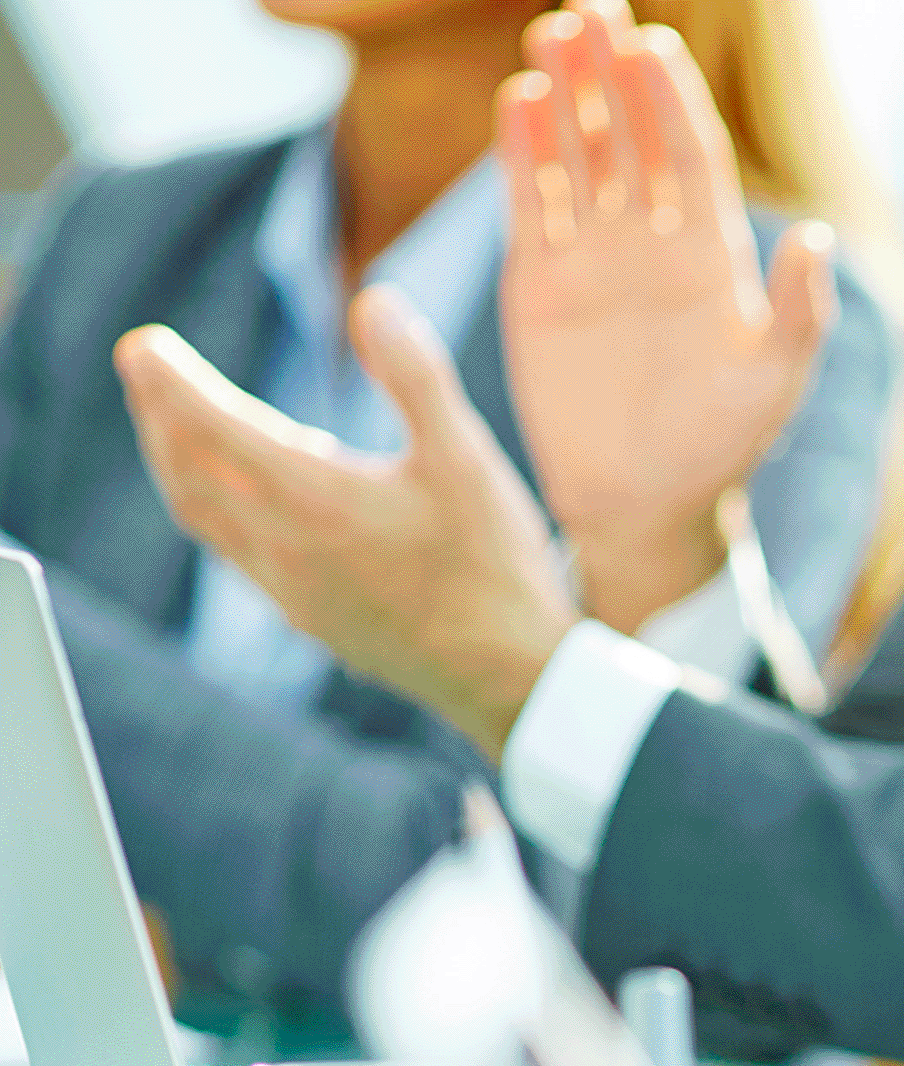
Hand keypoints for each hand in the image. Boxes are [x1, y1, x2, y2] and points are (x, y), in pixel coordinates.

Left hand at [116, 289, 576, 761]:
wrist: (509, 675)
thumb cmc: (494, 565)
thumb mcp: (467, 456)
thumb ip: (415, 375)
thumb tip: (374, 300)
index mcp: (314, 497)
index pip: (212, 425)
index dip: (170, 380)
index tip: (141, 344)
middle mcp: (285, 545)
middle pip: (187, 470)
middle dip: (158, 414)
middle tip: (145, 368)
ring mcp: (291, 588)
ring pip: (202, 516)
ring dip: (176, 463)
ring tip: (172, 425)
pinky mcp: (310, 616)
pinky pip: (235, 552)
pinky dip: (215, 506)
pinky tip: (244, 497)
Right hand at [500, 1, 835, 628]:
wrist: (644, 502)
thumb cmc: (721, 444)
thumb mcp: (774, 380)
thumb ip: (798, 311)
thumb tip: (817, 238)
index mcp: (712, 255)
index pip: (691, 157)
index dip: (673, 102)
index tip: (656, 46)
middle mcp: (651, 243)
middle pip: (630, 138)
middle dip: (614, 76)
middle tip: (593, 9)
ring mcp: (592, 258)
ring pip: (578, 157)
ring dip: (565, 98)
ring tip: (553, 36)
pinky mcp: (539, 283)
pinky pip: (532, 204)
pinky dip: (523, 153)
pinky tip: (518, 101)